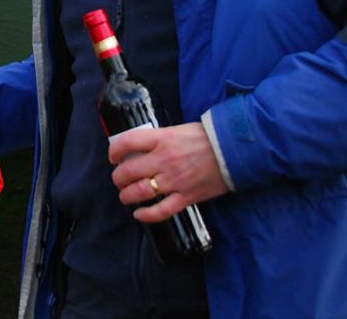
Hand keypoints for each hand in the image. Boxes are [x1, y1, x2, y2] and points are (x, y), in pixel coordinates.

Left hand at [109, 122, 227, 222]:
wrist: (233, 150)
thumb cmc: (205, 136)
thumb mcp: (177, 130)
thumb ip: (158, 140)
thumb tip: (139, 147)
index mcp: (162, 139)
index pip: (127, 143)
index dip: (114, 151)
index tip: (113, 156)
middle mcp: (164, 159)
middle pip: (129, 171)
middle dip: (118, 177)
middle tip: (118, 179)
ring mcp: (175, 180)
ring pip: (141, 192)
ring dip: (127, 195)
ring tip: (125, 195)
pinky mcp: (187, 197)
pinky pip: (162, 211)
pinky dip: (147, 215)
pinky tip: (139, 215)